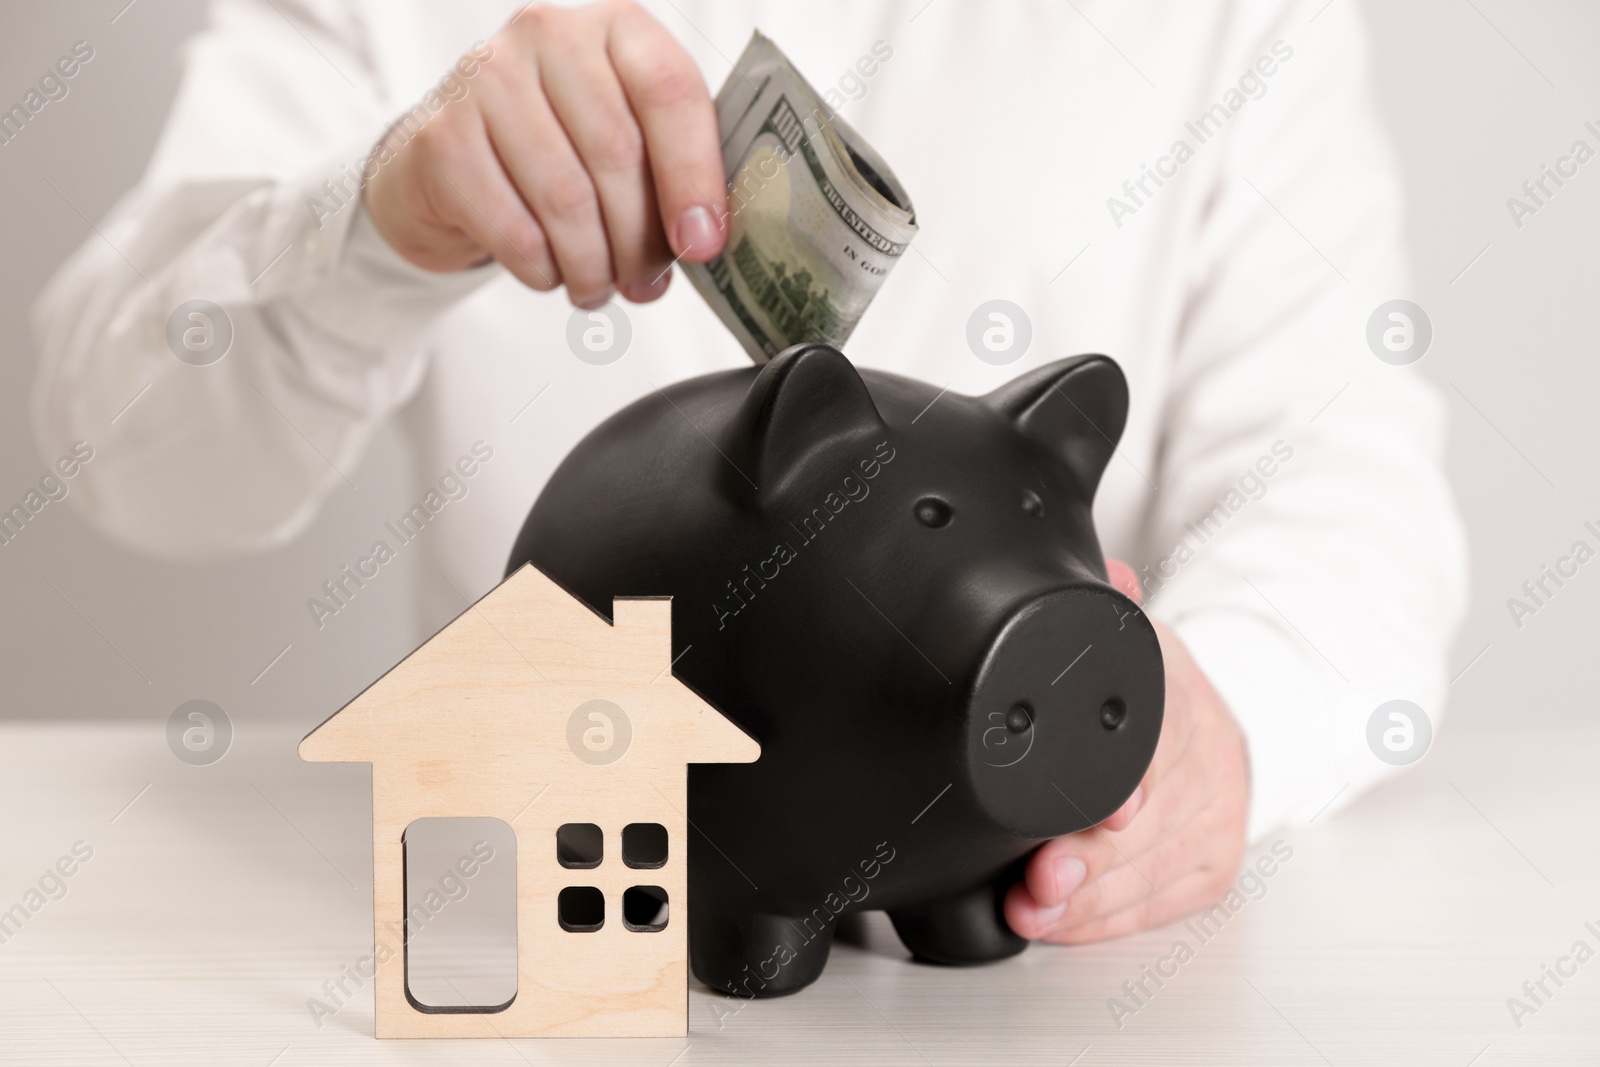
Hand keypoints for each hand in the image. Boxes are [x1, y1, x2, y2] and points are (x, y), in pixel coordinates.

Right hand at [363, 0, 727, 307]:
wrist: (451, 158)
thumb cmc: (560, 149)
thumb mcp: (626, 138)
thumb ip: (672, 171)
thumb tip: (702, 242)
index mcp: (616, 28)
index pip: (670, 92)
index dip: (694, 177)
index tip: (702, 244)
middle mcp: (548, 35)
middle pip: (617, 153)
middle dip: (640, 240)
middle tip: (646, 284)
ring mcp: (485, 79)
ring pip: (565, 198)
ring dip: (593, 265)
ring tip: (599, 288)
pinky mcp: (440, 137)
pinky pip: (513, 229)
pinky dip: (543, 270)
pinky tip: (551, 274)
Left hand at [1003, 559, 1249, 942]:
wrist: (1238, 714)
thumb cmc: (1158, 683)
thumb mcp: (1132, 635)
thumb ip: (1104, 608)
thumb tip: (1107, 575)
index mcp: (1176, 688)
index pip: (1162, 734)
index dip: (1130, 777)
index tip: (1106, 810)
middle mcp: (1206, 753)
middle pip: (1150, 820)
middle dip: (1088, 858)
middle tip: (1036, 880)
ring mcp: (1216, 813)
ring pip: (1152, 870)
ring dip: (1088, 900)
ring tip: (1033, 911)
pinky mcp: (1216, 862)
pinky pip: (1160, 903)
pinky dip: (1107, 919)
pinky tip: (1063, 923)